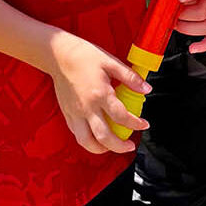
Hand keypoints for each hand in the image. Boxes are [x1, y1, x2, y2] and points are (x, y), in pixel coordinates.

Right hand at [44, 33, 148, 153]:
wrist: (58, 55)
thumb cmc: (84, 56)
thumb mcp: (111, 62)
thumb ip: (130, 77)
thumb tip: (146, 89)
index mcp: (100, 94)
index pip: (121, 117)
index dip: (136, 124)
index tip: (144, 124)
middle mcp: (87, 107)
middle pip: (104, 137)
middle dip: (120, 146)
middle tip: (130, 146)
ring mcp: (75, 113)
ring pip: (87, 141)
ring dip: (102, 149)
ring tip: (112, 147)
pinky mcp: (67, 114)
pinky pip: (77, 134)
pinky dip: (88, 141)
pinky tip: (97, 137)